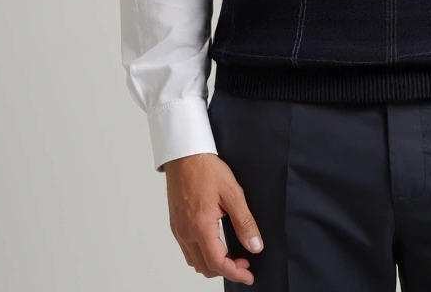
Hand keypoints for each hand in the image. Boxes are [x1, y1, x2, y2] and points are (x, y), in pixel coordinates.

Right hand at [164, 152, 263, 283]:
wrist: (184, 154)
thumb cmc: (206, 168)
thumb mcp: (232, 192)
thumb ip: (244, 221)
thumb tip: (255, 245)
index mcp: (200, 226)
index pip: (217, 262)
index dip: (235, 273)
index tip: (249, 275)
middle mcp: (186, 232)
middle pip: (205, 267)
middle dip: (226, 270)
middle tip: (244, 262)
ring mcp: (178, 229)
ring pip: (194, 261)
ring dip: (213, 264)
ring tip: (231, 255)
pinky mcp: (175, 224)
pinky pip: (187, 250)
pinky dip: (202, 254)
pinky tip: (214, 243)